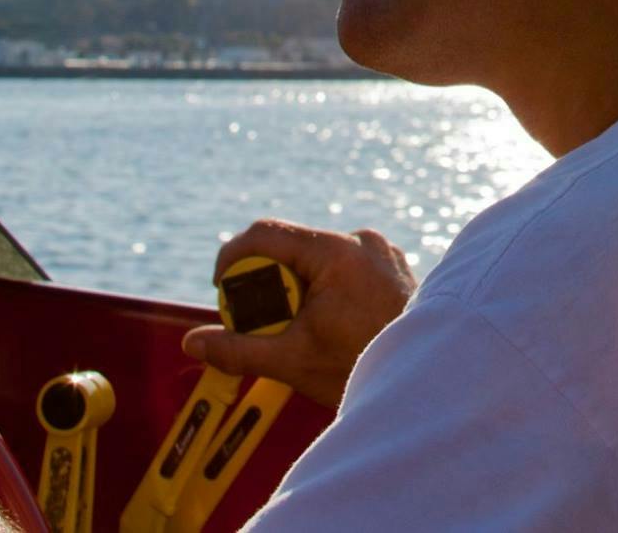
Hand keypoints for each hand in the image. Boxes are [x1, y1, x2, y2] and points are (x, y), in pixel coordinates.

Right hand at [182, 219, 416, 406]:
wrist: (425, 384)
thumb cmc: (363, 368)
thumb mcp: (292, 361)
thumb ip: (238, 350)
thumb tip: (193, 342)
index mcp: (336, 253)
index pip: (266, 234)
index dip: (233, 258)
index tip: (221, 289)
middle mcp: (362, 242)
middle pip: (293, 249)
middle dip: (269, 285)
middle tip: (265, 324)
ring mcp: (382, 252)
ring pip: (319, 259)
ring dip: (300, 290)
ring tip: (306, 331)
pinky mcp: (394, 265)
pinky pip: (346, 266)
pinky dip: (328, 290)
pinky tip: (335, 325)